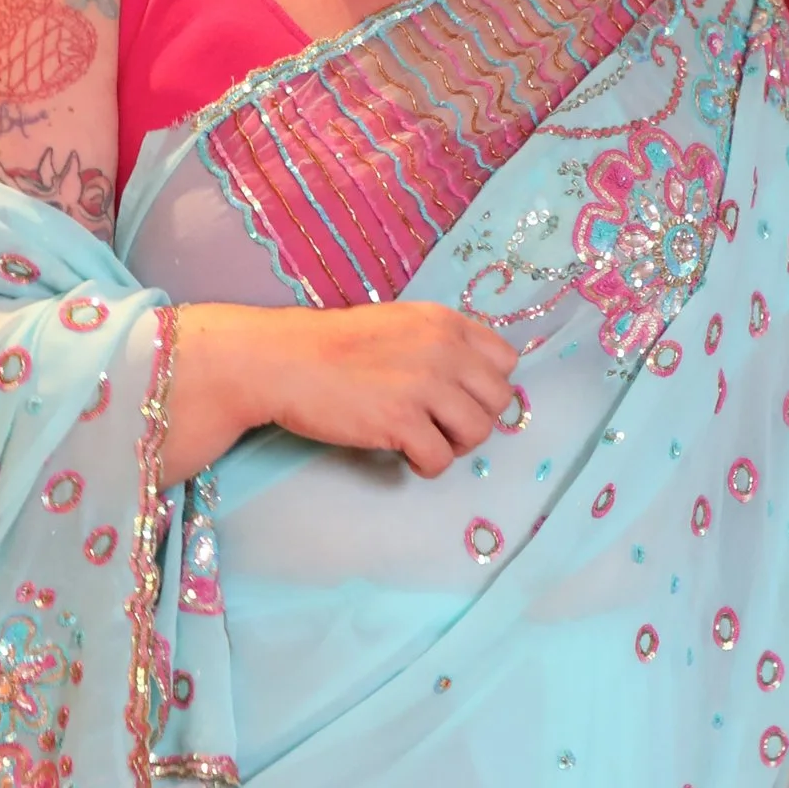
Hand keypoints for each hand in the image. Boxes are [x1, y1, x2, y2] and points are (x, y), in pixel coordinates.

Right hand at [162, 300, 517, 483]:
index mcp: (444, 323)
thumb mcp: (397, 325)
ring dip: (454, 445)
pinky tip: (403, 454)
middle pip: (498, 401)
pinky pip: (441, 459)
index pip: (505, 361)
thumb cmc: (332, 346)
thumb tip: (471, 381)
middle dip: (475, 420)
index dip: (486, 386)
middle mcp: (443, 350)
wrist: (283, 361)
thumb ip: (438, 344)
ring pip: (478, 433)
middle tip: (442, 427)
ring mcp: (425, 386)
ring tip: (424, 441)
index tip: (460, 398)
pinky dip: (426, 465)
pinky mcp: (401, 422)